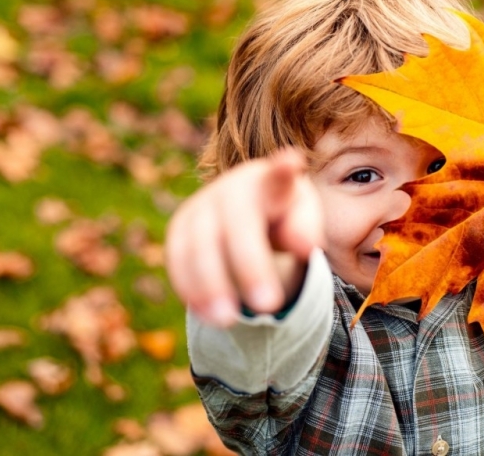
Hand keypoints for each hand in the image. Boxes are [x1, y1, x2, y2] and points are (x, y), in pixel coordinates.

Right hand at [165, 148, 323, 326]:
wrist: (247, 211)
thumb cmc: (282, 215)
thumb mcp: (302, 219)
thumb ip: (306, 229)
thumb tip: (304, 246)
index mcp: (269, 181)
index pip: (278, 173)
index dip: (283, 169)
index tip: (293, 162)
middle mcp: (230, 188)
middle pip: (237, 222)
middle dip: (251, 265)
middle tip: (269, 305)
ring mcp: (200, 207)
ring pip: (198, 243)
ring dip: (211, 285)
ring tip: (229, 321)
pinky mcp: (179, 229)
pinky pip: (177, 258)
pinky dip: (191, 288)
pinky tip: (208, 315)